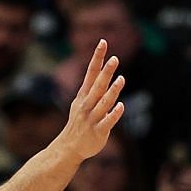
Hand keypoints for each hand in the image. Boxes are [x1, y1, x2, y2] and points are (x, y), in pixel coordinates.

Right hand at [49, 41, 124, 163]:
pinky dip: (114, 114)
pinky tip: (121, 106)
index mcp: (83, 96)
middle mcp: (87, 105)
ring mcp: (92, 118)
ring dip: (112, 91)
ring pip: (103, 103)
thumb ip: (93, 87)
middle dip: (106, 72)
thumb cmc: (79, 122)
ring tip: (121, 79)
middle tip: (115, 58)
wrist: (69, 147)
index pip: (91, 72)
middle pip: (98, 85)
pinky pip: (107, 122)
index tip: (103, 42)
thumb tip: (103, 70)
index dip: (97, 58)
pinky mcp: (98, 132)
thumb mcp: (81, 102)